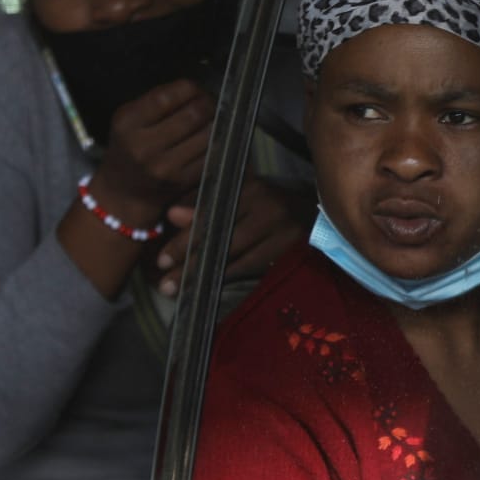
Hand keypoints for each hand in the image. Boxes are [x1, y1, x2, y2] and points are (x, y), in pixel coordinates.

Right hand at [92, 80, 214, 224]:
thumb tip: (195, 88)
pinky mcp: (182, 180)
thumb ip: (157, 100)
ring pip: (207, 133)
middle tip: (210, 102)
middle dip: (208, 103)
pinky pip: (211, 154)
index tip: (196, 89)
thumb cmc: (129, 148)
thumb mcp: (130, 118)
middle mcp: (144, 145)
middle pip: (193, 113)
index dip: (190, 88)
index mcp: (127, 123)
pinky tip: (214, 138)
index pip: (167, 96)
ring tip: (214, 118)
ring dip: (216, 122)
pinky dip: (217, 143)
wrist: (123, 191)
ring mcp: (164, 166)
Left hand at [154, 176, 313, 295]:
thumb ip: (205, 208)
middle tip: (164, 284)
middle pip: (218, 237)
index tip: (161, 259)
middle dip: (188, 262)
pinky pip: (253, 266)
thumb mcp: (239, 200)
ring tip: (179, 291)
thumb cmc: (270, 206)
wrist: (318, 213)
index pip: (208, 215)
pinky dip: (230, 276)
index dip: (183, 239)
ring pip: (234, 255)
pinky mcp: (291, 246)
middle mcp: (264, 205)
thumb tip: (171, 216)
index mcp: (248, 188)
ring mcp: (280, 227)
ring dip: (204, 275)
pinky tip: (210, 288)